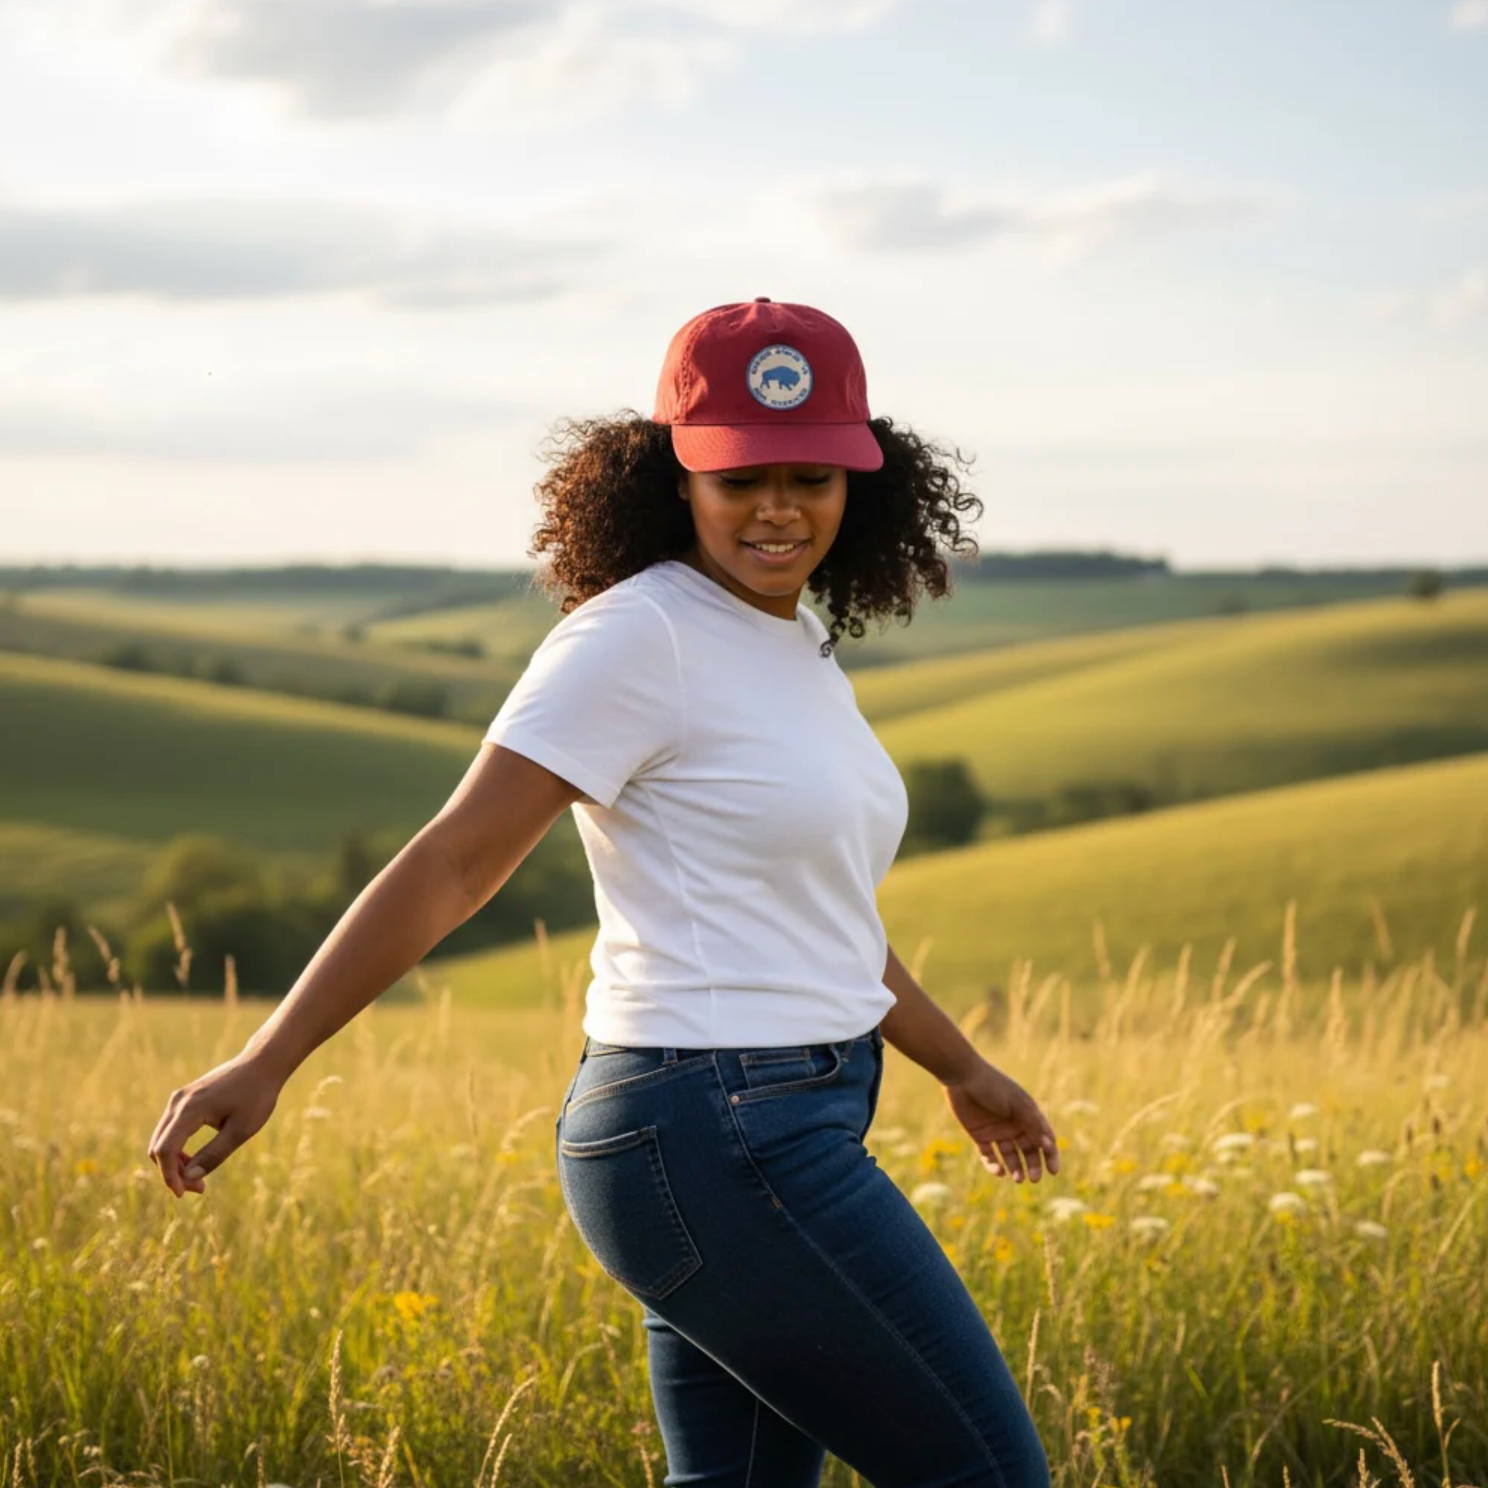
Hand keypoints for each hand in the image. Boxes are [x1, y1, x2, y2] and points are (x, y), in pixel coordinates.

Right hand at [146, 1050, 283, 1197]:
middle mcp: (178, 1102)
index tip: (185, 1194)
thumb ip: (214, 1154)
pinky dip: (177, 1148)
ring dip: (174, 1162)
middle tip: (199, 1187)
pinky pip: (171, 1130)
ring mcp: (179, 1099)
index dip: (170, 1176)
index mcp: (189, 1109)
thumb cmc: (257, 1095)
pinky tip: (195, 1159)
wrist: (263, 1063)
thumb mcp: (241, 1130)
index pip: (165, 1149)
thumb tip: (189, 1177)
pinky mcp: (185, 1099)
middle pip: (159, 1146)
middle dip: (172, 1172)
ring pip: (162, 1139)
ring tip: (199, 1178)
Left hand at [942, 1059, 1059, 1183]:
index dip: (1050, 1156)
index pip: (1044, 1139)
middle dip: (1033, 1166)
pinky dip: (994, 1165)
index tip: (1053, 1171)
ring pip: (1010, 1156)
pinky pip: (989, 1155)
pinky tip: (998, 1170)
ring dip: (1015, 1168)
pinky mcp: (980, 1135)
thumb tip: (1049, 1145)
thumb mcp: (1016, 1104)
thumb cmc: (993, 1086)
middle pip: (1028, 1151)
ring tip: (1017, 1178)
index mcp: (1027, 1115)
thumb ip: (1032, 1124)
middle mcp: (1014, 1125)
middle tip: (1033, 1179)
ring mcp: (997, 1131)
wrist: (962, 1076)